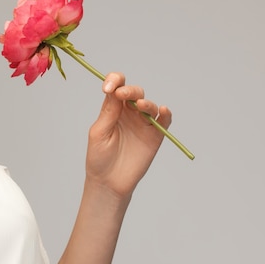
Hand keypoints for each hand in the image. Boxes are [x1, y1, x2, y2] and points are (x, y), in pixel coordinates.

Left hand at [85, 72, 171, 197]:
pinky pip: (163, 121)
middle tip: (121, 94)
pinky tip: (163, 110)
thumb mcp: (99, 133)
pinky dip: (165, 114)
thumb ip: (109, 112)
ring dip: (145, 102)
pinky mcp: (154, 136)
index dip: (114, 81)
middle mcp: (128, 113)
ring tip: (140, 105)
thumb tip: (115, 91)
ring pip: (149, 105)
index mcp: (112, 109)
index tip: (108, 87)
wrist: (108, 182)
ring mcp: (142, 124)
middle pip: (133, 92)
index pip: (116, 86)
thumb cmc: (99, 157)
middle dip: (129, 90)